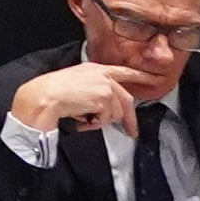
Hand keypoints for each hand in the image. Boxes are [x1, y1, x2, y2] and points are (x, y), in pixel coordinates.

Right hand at [6, 66, 139, 145]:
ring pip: (116, 112)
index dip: (142, 76)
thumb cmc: (52, 92)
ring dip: (101, 121)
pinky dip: (95, 124)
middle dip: (129, 119)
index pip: (125, 71)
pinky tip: (82, 120)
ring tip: (84, 119)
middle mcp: (103, 75)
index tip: (155, 79)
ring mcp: (105, 85)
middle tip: (131, 132)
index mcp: (96, 68)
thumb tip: (104, 107)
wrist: (44, 96)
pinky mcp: (103, 97)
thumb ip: (94, 89)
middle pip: (126, 99)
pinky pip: (106, 118)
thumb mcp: (77, 82)